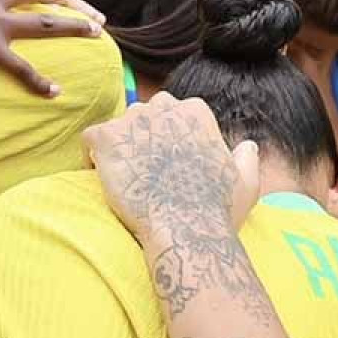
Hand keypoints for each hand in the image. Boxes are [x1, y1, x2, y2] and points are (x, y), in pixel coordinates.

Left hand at [83, 92, 259, 245]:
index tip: (169, 164)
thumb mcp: (245, 182)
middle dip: (143, 140)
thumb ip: (247, 159)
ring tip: (126, 179)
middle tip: (145, 172)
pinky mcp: (106, 138)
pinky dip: (92, 156)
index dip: (170, 140)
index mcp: (195, 112)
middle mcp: (164, 108)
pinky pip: (90, 139)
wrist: (183, 229)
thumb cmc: (215, 210)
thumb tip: (247, 146)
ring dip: (120, 149)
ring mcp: (133, 121)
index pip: (174, 113)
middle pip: (145, 116)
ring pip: (119, 128)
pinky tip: (103, 178)